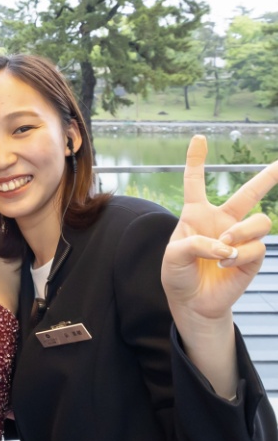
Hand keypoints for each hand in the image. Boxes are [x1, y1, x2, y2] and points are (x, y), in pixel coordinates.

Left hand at [162, 135, 277, 394]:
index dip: (196, 160)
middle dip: (267, 177)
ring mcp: (239, 238)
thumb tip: (225, 244)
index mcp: (196, 215)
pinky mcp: (252, 257)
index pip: (195, 183)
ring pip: (260, 221)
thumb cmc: (178, 275)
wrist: (191, 302)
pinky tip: (227, 263)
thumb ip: (194, 243)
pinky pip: (256, 248)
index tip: (199, 138)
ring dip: (243, 232)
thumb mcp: (173, 255)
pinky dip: (240, 255)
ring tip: (225, 246)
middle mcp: (221, 222)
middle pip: (247, 193)